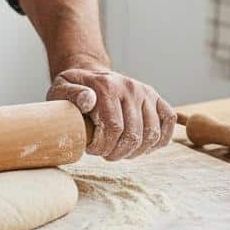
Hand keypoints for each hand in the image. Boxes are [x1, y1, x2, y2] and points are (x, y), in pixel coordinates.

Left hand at [47, 65, 174, 159]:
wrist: (90, 76)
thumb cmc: (74, 89)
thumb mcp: (61, 89)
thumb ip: (72, 94)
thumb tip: (88, 100)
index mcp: (107, 85)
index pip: (113, 128)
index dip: (102, 147)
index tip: (91, 149)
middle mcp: (130, 87)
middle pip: (133, 135)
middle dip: (117, 153)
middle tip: (104, 153)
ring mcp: (145, 93)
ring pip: (152, 134)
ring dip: (136, 151)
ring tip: (120, 151)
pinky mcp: (156, 99)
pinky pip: (168, 122)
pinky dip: (158, 140)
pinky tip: (141, 145)